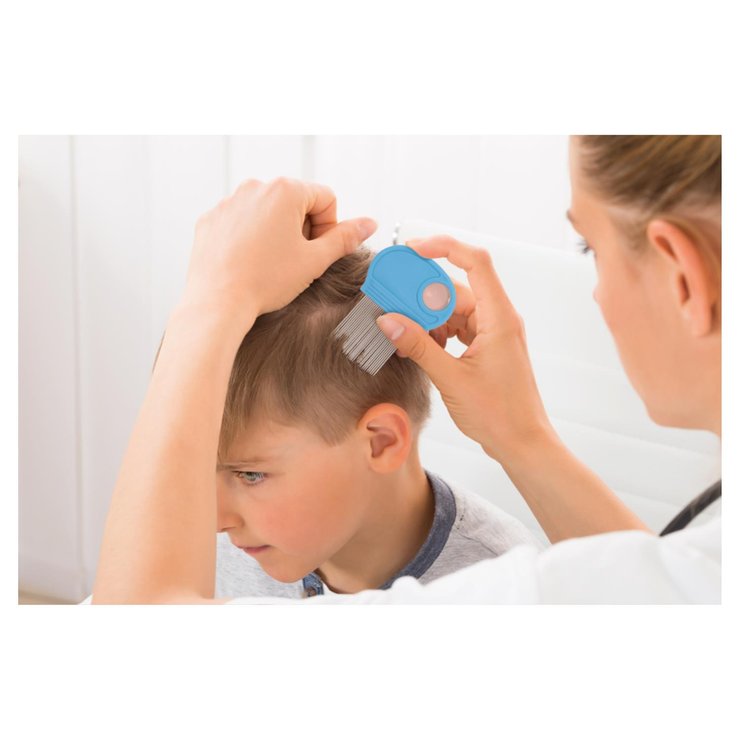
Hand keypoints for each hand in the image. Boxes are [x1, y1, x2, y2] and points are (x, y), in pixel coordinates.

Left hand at [181, 177, 376, 322]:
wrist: (218, 302)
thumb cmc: (265, 281)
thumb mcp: (314, 261)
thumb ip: (345, 238)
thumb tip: (369, 223)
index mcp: (285, 191)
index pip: (326, 199)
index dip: (329, 228)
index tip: (316, 252)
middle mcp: (255, 187)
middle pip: (296, 202)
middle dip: (302, 229)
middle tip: (296, 260)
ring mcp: (229, 202)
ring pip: (267, 212)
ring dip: (276, 233)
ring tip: (271, 264)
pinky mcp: (212, 219)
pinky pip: (241, 222)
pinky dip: (250, 238)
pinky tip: (250, 263)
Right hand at [376, 235, 552, 461]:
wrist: (522, 443)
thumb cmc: (499, 414)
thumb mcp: (451, 378)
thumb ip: (418, 346)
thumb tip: (388, 320)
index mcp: (499, 318)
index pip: (475, 262)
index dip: (443, 247)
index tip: (411, 250)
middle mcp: (498, 319)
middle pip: (456, 288)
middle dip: (421, 293)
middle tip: (390, 300)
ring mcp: (492, 333)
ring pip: (453, 309)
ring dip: (425, 317)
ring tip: (400, 333)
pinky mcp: (485, 347)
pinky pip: (456, 327)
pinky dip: (434, 333)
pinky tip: (415, 346)